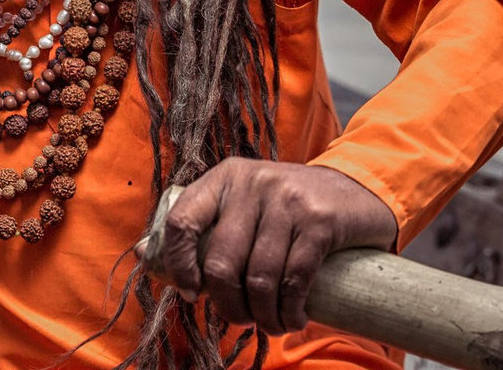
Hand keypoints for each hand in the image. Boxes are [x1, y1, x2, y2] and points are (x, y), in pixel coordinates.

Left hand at [159, 158, 398, 334]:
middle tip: (241, 319)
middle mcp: (252, 183)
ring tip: (271, 325)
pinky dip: (290, 311)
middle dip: (228, 305)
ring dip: (263, 316)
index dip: (180, 266)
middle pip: (222, 262)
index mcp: (224, 178)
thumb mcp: (243, 202)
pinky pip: (294, 279)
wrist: (358, 187)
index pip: (183, 221)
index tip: (191, 294)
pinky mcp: (319, 220)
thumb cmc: (290, 205)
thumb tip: (144, 253)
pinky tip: (293, 319)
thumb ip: (202, 224)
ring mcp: (287, 200)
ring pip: (259, 277)